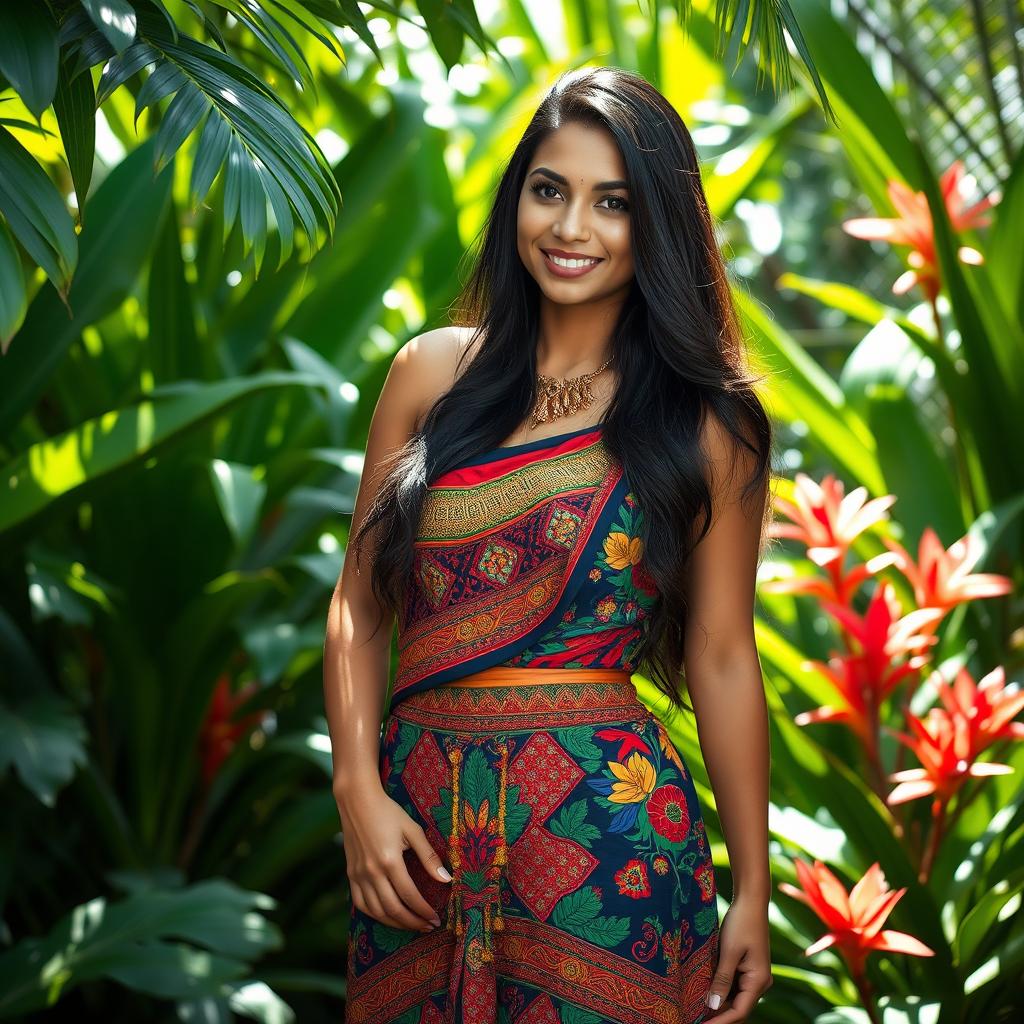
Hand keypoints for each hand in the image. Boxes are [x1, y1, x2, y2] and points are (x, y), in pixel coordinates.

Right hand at [336, 779, 451, 931]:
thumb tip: (446, 879)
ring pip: (376, 911)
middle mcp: (372, 872)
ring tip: (411, 925)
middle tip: (427, 927)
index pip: (410, 896)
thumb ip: (428, 856)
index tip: (436, 918)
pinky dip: (375, 915)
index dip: (424, 911)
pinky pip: (361, 904)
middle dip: (412, 922)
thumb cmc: (388, 812)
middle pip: (393, 909)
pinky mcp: (351, 875)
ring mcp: (358, 875)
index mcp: (390, 861)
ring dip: (395, 923)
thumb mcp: (413, 830)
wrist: (357, 801)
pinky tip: (388, 916)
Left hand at [704, 895, 772, 1021]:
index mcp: (759, 981)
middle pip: (738, 1007)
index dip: (720, 1021)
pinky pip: (733, 985)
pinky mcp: (746, 967)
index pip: (739, 1011)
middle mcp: (759, 982)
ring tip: (695, 1009)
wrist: (750, 901)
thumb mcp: (729, 951)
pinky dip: (720, 990)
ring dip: (718, 1003)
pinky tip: (704, 992)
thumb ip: (722, 980)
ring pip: (734, 997)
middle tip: (694, 1018)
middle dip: (718, 1015)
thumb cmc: (741, 923)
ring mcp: (753, 975)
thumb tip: (713, 1006)